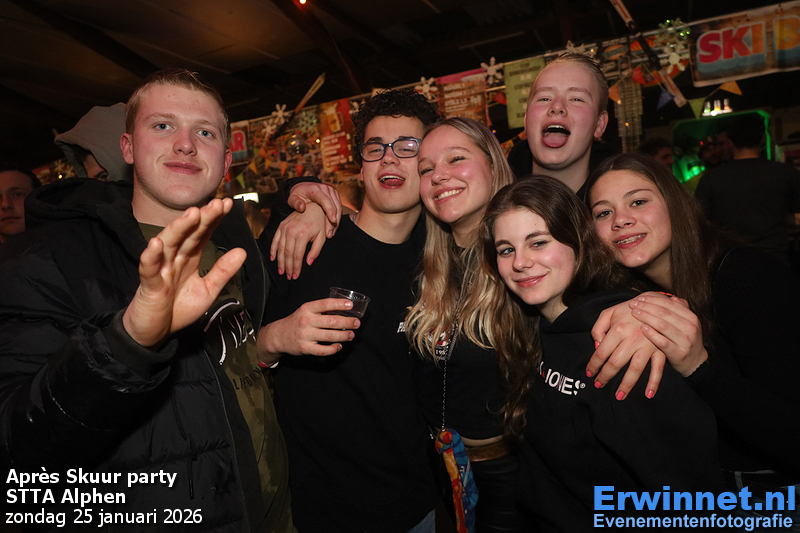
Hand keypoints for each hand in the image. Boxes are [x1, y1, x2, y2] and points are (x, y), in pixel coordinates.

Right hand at [123, 198, 245, 347]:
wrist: (154, 332)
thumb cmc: (178, 309)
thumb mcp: (208, 290)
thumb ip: (223, 271)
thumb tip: (242, 251)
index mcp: (190, 259)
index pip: (202, 234)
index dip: (213, 220)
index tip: (227, 205)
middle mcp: (175, 259)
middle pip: (189, 235)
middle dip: (202, 218)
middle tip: (216, 203)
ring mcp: (161, 270)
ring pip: (169, 245)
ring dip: (179, 228)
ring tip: (192, 214)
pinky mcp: (149, 285)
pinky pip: (149, 268)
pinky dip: (152, 256)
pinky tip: (157, 243)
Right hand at [257, 298, 360, 364]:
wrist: (278, 336)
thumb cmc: (297, 321)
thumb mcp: (305, 311)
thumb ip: (321, 310)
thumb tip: (343, 310)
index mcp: (307, 309)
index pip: (325, 304)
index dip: (339, 304)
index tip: (351, 305)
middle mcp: (306, 321)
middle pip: (332, 321)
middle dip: (348, 322)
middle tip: (357, 323)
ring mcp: (306, 335)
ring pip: (330, 336)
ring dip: (344, 336)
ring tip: (351, 335)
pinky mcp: (305, 348)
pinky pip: (323, 350)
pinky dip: (333, 349)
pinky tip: (339, 346)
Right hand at [269, 204, 333, 278]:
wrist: (313, 206)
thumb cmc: (319, 222)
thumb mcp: (322, 237)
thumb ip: (316, 250)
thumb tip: (308, 263)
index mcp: (303, 235)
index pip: (297, 256)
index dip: (296, 267)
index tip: (295, 276)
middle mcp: (291, 231)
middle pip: (287, 254)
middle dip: (288, 267)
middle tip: (288, 276)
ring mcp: (285, 228)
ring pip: (280, 249)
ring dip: (280, 261)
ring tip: (281, 271)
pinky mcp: (281, 226)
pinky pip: (275, 240)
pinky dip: (273, 250)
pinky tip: (273, 259)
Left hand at [287, 182, 340, 228]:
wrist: (303, 189)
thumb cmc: (297, 196)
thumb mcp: (292, 199)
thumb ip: (295, 203)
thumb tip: (302, 208)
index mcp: (315, 189)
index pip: (325, 199)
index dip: (330, 210)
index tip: (333, 221)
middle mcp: (325, 188)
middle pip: (334, 205)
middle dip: (334, 220)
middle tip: (329, 234)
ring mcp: (332, 191)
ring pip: (339, 207)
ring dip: (337, 221)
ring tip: (331, 233)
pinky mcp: (335, 195)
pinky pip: (339, 208)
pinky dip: (337, 218)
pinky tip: (333, 228)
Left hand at [588, 293, 666, 399]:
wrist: (655, 303)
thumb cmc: (628, 309)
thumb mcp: (609, 313)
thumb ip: (598, 328)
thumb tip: (596, 347)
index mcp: (618, 329)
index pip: (602, 353)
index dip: (594, 365)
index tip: (590, 373)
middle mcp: (633, 339)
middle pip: (616, 363)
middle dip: (605, 377)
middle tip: (598, 385)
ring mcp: (648, 345)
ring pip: (635, 369)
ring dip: (627, 385)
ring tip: (619, 396)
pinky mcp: (660, 349)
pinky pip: (658, 369)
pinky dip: (654, 382)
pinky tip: (648, 394)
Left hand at [630, 294, 707, 377]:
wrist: (695, 362)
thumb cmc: (685, 339)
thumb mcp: (686, 323)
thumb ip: (679, 310)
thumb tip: (671, 297)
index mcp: (691, 317)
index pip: (669, 304)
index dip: (653, 300)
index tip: (639, 298)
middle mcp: (690, 328)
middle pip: (664, 313)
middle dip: (646, 307)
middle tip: (633, 304)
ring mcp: (685, 341)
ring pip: (663, 325)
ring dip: (647, 317)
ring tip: (635, 313)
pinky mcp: (679, 353)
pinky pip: (663, 342)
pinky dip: (652, 334)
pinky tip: (642, 328)